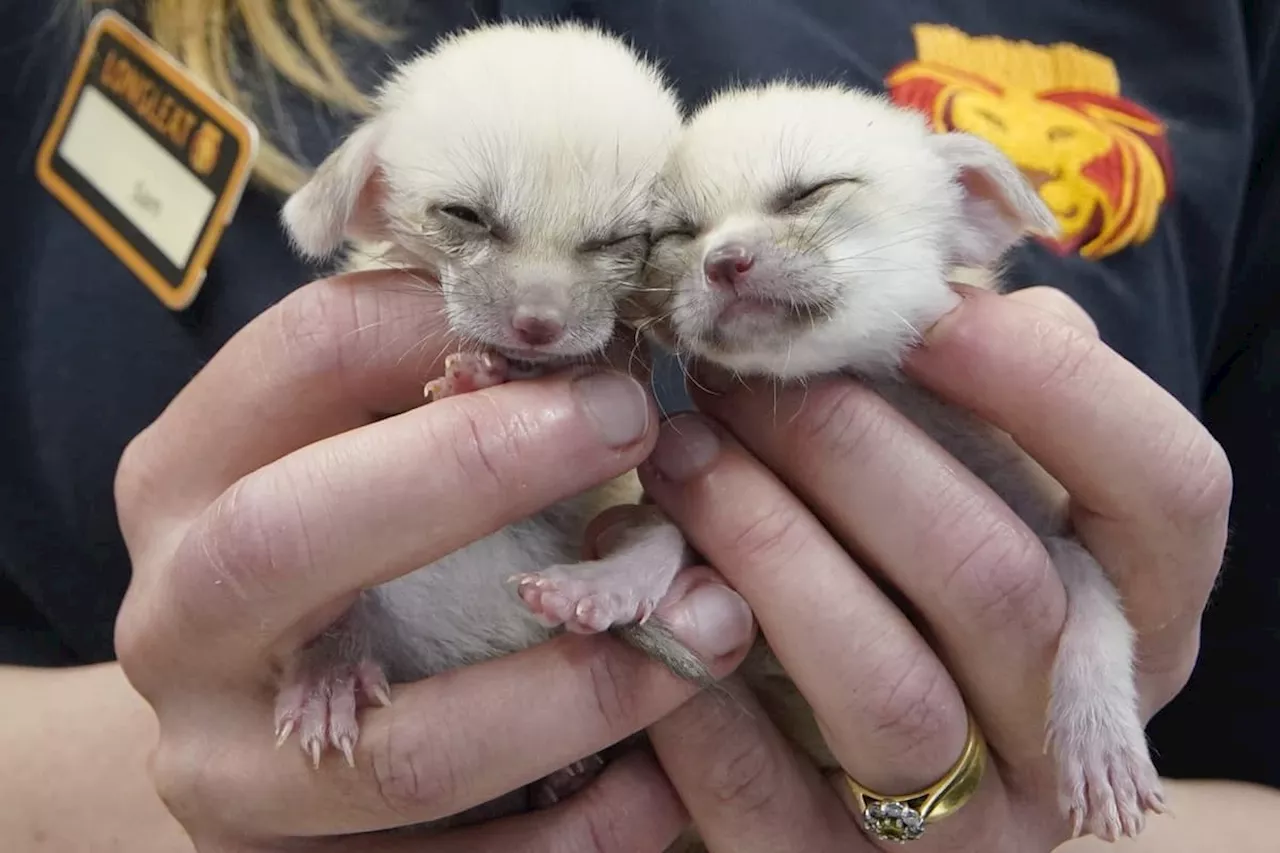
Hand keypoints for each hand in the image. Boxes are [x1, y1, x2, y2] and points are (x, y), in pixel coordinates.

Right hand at [112, 269, 755, 851]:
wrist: (239, 724)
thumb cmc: (330, 556)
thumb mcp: (346, 457)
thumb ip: (434, 400)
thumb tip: (594, 352)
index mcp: (185, 480)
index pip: (302, 357)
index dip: (453, 329)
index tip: (589, 347)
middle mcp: (177, 625)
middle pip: (289, 538)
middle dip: (477, 471)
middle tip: (633, 428)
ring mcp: (228, 773)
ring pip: (405, 750)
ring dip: (583, 686)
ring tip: (713, 627)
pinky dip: (583, 826)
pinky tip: (666, 776)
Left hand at [620, 285, 1229, 850]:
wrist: (869, 786)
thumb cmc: (918, 580)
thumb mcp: (981, 492)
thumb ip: (982, 400)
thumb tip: (945, 293)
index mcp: (1132, 612)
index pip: (1165, 491)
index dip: (1055, 388)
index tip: (929, 315)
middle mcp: (1069, 727)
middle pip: (995, 579)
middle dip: (848, 452)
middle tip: (737, 377)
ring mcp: (966, 823)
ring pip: (885, 688)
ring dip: (766, 548)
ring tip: (677, 457)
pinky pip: (761, 794)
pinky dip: (692, 685)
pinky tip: (650, 590)